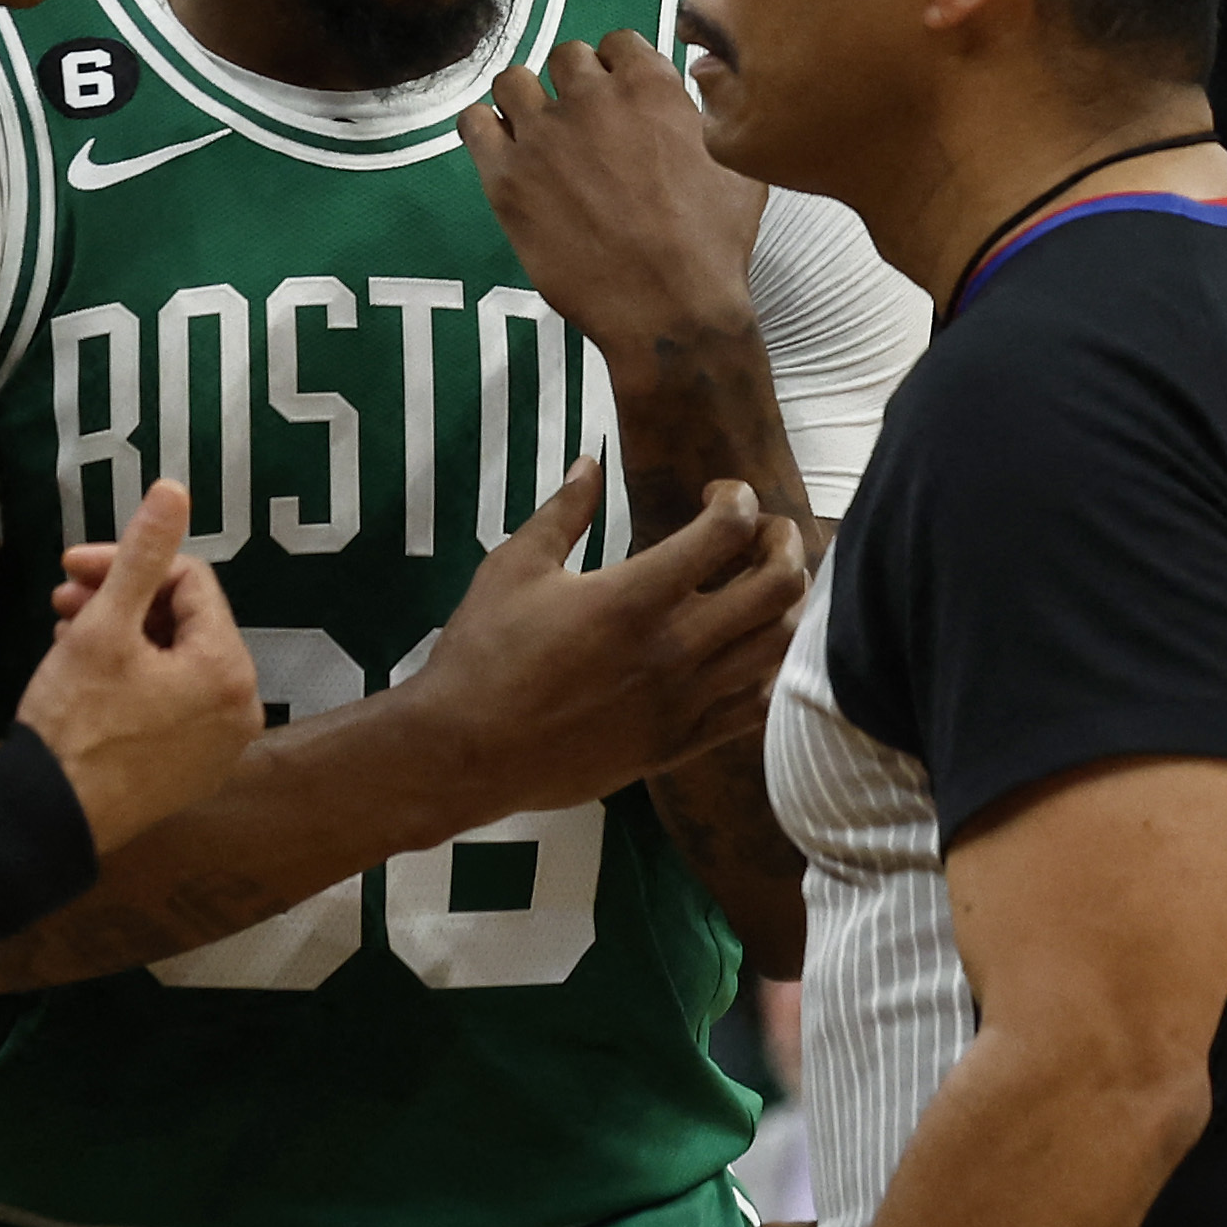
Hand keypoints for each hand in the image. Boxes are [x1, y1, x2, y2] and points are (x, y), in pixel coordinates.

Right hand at [14, 482, 260, 854]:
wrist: (49, 819)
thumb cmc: (75, 721)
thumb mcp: (104, 626)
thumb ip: (142, 554)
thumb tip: (174, 488)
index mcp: (229, 668)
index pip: (189, 581)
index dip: (126, 564)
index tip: (70, 567)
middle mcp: (241, 709)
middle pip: (183, 622)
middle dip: (121, 601)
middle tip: (62, 601)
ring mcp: (219, 746)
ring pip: (172, 661)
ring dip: (120, 637)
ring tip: (64, 637)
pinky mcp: (192, 771)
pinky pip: (171, 704)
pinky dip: (133, 681)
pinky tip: (86, 678)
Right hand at [53, 462, 805, 818]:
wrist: (437, 768)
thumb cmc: (459, 659)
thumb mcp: (500, 571)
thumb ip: (551, 512)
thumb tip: (588, 458)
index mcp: (612, 603)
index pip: (711, 537)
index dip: (739, 504)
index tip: (735, 486)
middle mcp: (648, 659)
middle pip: (755, 594)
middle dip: (782, 556)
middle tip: (787, 524)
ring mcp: (658, 712)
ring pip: (757, 654)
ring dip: (780, 615)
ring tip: (788, 582)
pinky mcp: (655, 752)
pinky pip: (733, 709)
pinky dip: (760, 675)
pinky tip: (764, 655)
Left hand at [463, 31, 765, 361]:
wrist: (670, 306)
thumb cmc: (713, 244)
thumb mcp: (738, 162)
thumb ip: (710, 112)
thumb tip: (695, 88)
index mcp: (650, 85)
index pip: (617, 43)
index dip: (616, 69)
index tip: (617, 97)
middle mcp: (592, 97)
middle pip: (566, 57)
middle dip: (574, 84)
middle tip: (582, 125)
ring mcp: (544, 136)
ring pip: (512, 81)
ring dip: (525, 100)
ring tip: (537, 134)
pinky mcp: (507, 178)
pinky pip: (473, 124)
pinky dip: (484, 129)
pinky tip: (502, 151)